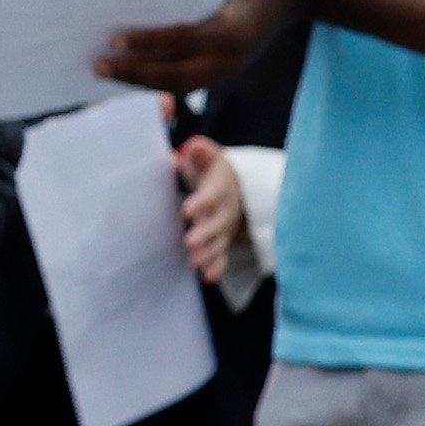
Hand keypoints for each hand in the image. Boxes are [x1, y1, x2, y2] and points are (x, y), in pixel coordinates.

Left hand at [97, 0, 340, 95]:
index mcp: (238, 23)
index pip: (187, 37)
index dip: (150, 40)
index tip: (114, 38)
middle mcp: (237, 53)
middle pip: (178, 73)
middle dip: (135, 71)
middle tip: (96, 63)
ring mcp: (234, 66)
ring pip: (181, 84)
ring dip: (141, 82)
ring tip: (104, 71)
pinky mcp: (229, 69)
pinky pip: (189, 82)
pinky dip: (157, 81)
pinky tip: (129, 73)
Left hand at [171, 133, 250, 286]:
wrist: (237, 183)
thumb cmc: (211, 168)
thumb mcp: (207, 156)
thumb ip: (200, 152)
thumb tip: (191, 148)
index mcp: (221, 184)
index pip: (213, 193)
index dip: (202, 201)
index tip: (187, 210)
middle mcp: (226, 207)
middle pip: (218, 221)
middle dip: (205, 233)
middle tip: (189, 242)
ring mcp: (226, 225)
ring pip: (220, 240)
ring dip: (209, 252)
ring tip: (195, 262)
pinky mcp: (223, 238)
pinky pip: (223, 253)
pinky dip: (217, 266)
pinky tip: (209, 277)